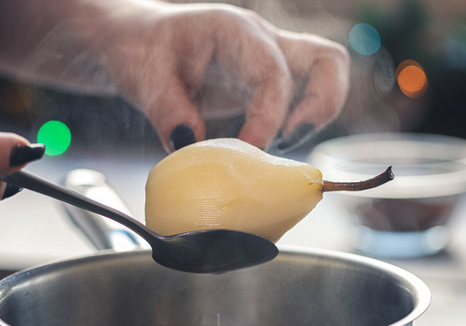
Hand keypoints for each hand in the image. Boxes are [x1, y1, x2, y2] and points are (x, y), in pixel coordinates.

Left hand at [85, 2, 349, 151]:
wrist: (137, 42)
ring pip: (326, 77)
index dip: (269, 117)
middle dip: (322, 107)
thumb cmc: (140, 49)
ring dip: (317, 117)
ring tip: (277, 151)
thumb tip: (190, 146)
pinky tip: (264, 152)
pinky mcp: (267, 86)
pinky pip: (303, 99)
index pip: (273, 73)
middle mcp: (263, 42)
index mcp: (235, 32)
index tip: (249, 152)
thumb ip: (167, 111)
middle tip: (287, 145)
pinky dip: (297, 126)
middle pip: (328, 62)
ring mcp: (270, 62)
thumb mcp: (144, 79)